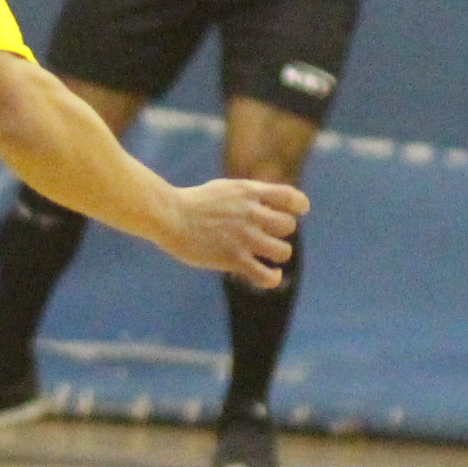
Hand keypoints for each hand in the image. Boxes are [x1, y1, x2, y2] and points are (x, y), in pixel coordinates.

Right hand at [162, 177, 308, 286]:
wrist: (169, 216)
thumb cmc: (192, 203)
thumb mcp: (224, 189)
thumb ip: (248, 196)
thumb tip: (269, 204)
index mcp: (249, 193)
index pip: (291, 197)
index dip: (299, 206)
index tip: (297, 212)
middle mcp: (251, 213)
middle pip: (288, 226)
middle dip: (280, 232)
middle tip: (265, 236)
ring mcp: (243, 237)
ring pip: (283, 251)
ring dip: (277, 254)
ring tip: (265, 256)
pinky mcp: (233, 259)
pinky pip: (266, 275)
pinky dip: (272, 277)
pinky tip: (269, 274)